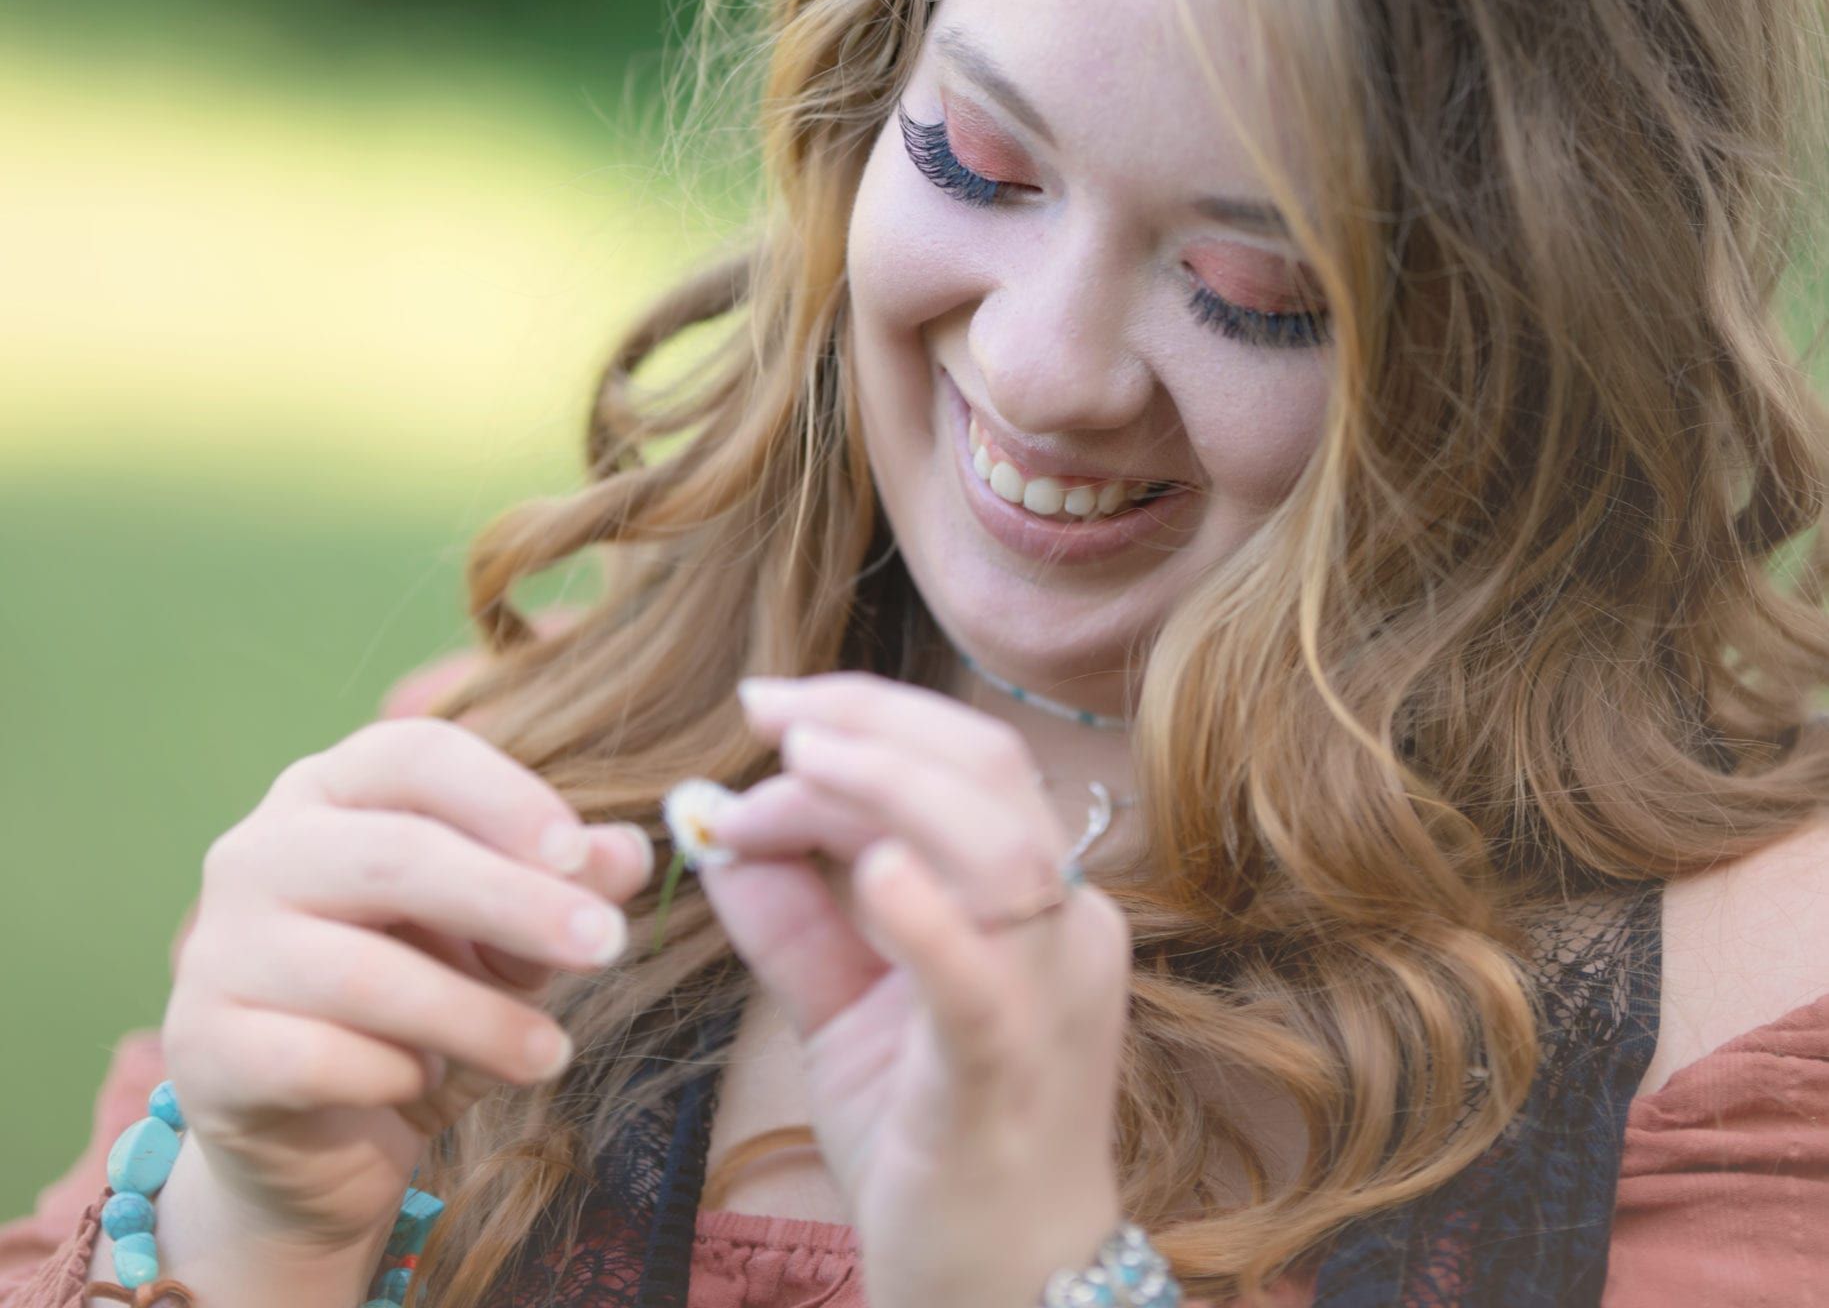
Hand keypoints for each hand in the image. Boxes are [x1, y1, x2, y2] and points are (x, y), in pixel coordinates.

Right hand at [159, 717, 652, 1254]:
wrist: (313, 1134)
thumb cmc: (421, 991)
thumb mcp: (503, 930)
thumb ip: (560, 881)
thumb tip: (629, 854)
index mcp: (329, 786)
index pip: (416, 754)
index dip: (505, 797)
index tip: (582, 854)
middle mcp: (259, 849)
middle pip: (397, 856)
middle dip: (514, 903)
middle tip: (606, 946)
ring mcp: (220, 946)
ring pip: (364, 972)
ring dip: (477, 1016)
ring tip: (552, 1052)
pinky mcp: (203, 1045)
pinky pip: (316, 1059)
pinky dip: (395, 1075)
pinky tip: (430, 1085)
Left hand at [698, 672, 1132, 1307]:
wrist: (999, 1299)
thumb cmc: (932, 1148)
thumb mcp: (846, 1011)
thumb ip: (787, 916)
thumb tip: (704, 818)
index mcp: (1036, 900)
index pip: (957, 765)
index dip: (857, 723)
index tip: (755, 729)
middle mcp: (1064, 926)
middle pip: (985, 767)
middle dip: (869, 717)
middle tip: (764, 708)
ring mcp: (1046, 995)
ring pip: (996, 841)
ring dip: (887, 783)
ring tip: (795, 761)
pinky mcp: (1005, 1070)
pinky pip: (979, 978)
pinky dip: (927, 916)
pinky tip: (877, 870)